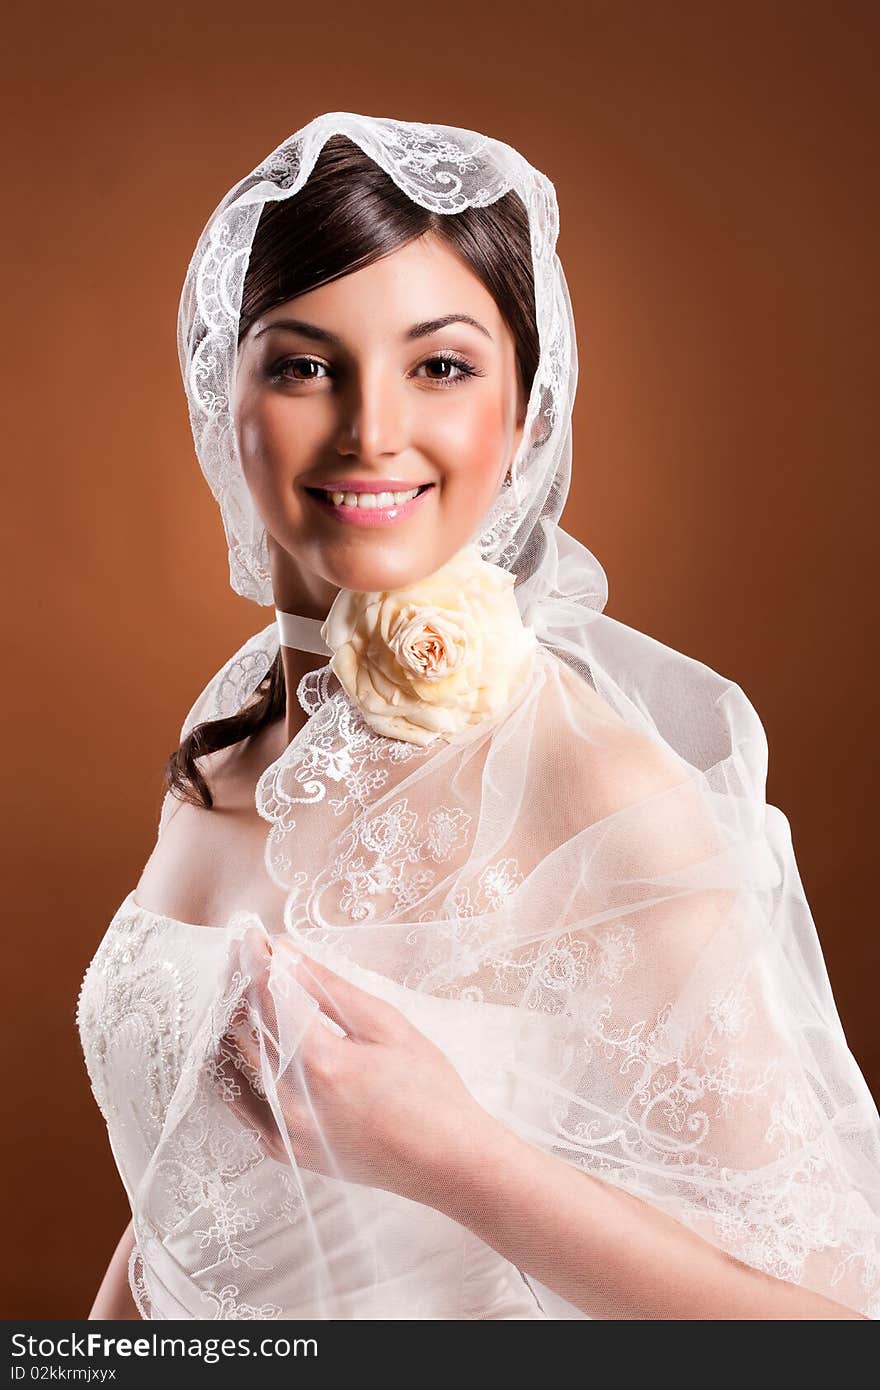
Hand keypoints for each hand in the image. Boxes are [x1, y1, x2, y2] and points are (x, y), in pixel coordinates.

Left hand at [221, 930, 499, 1206]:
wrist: (446, 1161)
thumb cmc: (428, 1089)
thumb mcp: (386, 1025)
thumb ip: (329, 988)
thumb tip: (285, 955)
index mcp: (321, 1062)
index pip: (268, 998)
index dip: (254, 961)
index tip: (250, 935)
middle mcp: (292, 1100)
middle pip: (245, 1029)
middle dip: (240, 986)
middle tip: (243, 955)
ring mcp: (285, 1132)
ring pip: (237, 1065)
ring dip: (235, 1023)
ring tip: (241, 990)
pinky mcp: (285, 1151)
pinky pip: (243, 1105)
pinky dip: (236, 1070)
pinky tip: (240, 1046)